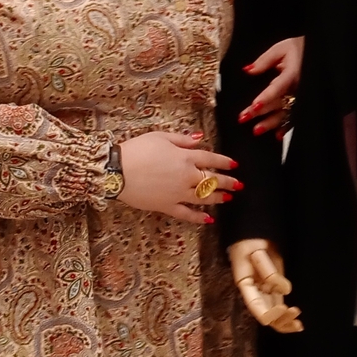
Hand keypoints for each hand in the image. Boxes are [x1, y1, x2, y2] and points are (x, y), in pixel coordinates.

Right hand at [118, 131, 238, 223]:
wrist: (118, 171)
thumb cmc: (137, 150)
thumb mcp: (160, 137)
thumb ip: (182, 139)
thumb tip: (199, 138)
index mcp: (185, 158)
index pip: (211, 159)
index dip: (224, 162)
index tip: (234, 165)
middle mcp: (186, 177)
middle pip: (212, 180)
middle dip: (228, 182)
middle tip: (239, 185)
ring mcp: (178, 194)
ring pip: (204, 198)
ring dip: (218, 199)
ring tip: (228, 199)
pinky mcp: (167, 206)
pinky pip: (187, 214)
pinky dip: (199, 218)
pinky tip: (208, 219)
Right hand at [228, 238, 302, 332]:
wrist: (254, 234)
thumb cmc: (251, 242)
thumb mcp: (257, 252)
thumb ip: (270, 272)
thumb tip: (286, 291)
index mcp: (246, 286)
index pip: (256, 307)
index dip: (270, 313)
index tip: (285, 308)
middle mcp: (255, 293)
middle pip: (266, 316)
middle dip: (280, 319)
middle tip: (295, 311)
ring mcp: (266, 292)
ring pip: (273, 316)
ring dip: (285, 322)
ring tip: (299, 325)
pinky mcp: (274, 288)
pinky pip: (279, 308)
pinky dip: (287, 317)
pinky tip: (298, 323)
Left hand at [237, 36, 304, 136]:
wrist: (320, 53)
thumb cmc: (300, 48)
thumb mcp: (281, 48)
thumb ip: (264, 61)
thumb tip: (247, 70)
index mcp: (293, 73)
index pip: (278, 87)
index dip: (266, 97)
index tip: (254, 106)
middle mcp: (298, 88)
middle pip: (278, 103)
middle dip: (261, 112)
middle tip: (243, 118)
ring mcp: (302, 97)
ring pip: (286, 113)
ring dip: (271, 123)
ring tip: (256, 130)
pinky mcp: (303, 102)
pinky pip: (295, 117)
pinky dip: (286, 127)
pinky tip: (277, 136)